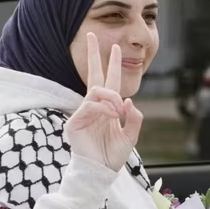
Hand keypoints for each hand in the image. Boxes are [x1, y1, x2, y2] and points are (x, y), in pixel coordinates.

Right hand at [65, 33, 143, 171]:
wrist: (100, 173)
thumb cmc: (112, 157)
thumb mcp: (131, 136)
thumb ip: (134, 119)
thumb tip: (129, 100)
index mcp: (107, 109)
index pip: (108, 81)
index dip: (112, 64)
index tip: (115, 47)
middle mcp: (94, 107)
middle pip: (93, 75)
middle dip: (94, 55)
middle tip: (91, 35)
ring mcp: (83, 113)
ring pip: (96, 90)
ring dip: (111, 96)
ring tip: (118, 109)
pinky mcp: (75, 122)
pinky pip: (90, 105)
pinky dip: (103, 107)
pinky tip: (112, 114)